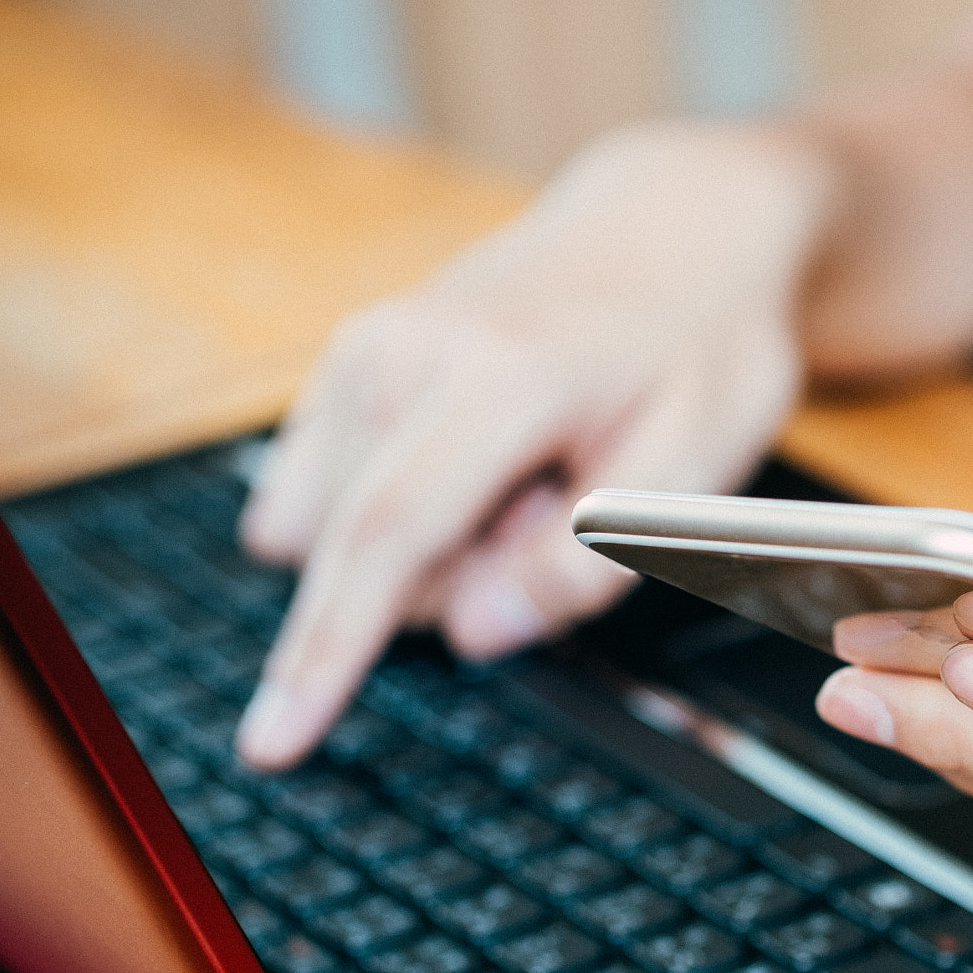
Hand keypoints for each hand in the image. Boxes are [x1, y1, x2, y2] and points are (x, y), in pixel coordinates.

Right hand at [233, 123, 834, 768]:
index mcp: (499, 380)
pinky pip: (330, 495)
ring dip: (431, 544)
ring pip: (344, 535)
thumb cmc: (700, 346)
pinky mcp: (348, 357)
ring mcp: (364, 349)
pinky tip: (480, 462)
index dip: (324, 657)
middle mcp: (404, 353)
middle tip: (560, 500)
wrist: (671, 227)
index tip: (270, 745)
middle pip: (365, 556)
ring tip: (528, 475)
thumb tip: (475, 632)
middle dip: (456, 575)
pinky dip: (402, 506)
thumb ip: (592, 561)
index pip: (386, 539)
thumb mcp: (701, 464)